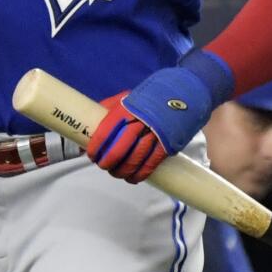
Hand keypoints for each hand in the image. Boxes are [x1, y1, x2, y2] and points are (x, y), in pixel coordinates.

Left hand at [87, 51, 231, 182]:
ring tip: (116, 173)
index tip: (91, 154)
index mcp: (125, 110)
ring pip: (134, 160)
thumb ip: (107, 109)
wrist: (183, 94)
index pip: (105, 133)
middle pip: (118, 150)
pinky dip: (139, 175)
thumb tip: (88, 123)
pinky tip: (132, 178)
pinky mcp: (167, 145)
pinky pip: (150, 165)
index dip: (96, 148)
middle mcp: (138, 122)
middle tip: (102, 165)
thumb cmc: (148, 98)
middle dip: (107, 162)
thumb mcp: (125, 98)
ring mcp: (154, 135)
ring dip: (122, 171)